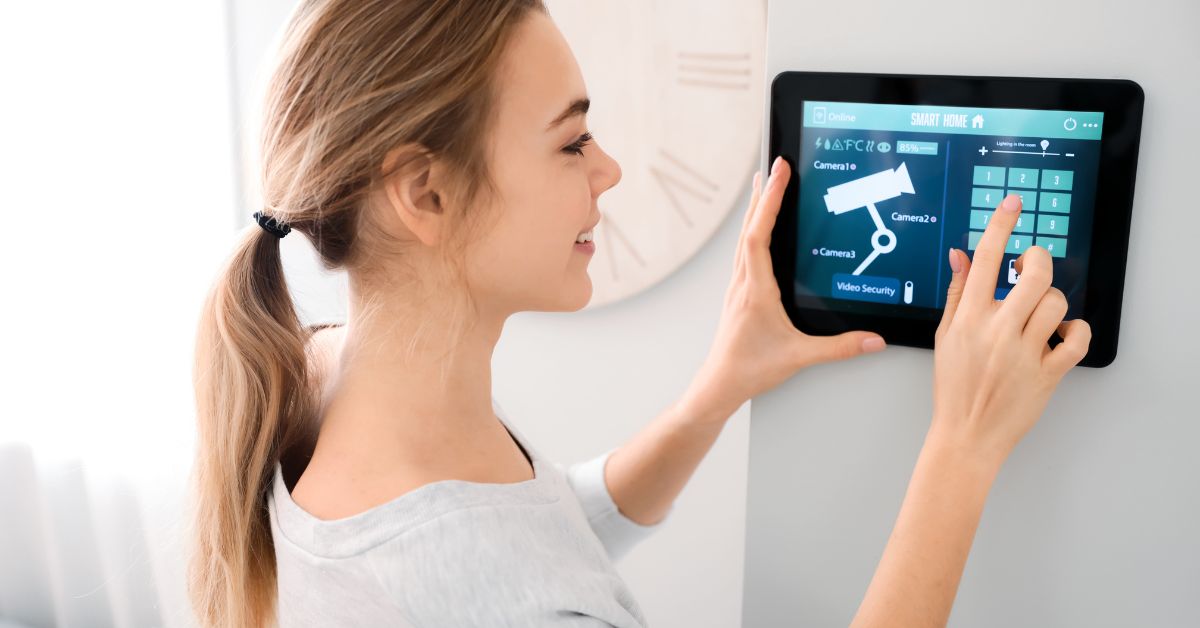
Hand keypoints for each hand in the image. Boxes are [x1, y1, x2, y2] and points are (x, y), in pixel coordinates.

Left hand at [688, 156, 885, 420]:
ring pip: (744, 239)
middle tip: (774, 166)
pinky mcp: (738, 295)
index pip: (759, 234)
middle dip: (764, 194)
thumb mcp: (799, 357)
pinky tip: (757, 232)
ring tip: (763, 187)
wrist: (719, 384)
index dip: (770, 201)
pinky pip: (743, 253)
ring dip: (755, 210)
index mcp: (755, 289)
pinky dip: (752, 232)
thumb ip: (839, 348)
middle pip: (749, 227)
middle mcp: (743, 282)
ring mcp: (737, 287)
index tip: (779, 172)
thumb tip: (873, 339)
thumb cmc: (749, 369)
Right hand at [931, 192, 1091, 463]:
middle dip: (1039, 261)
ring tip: (1041, 314)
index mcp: (967, 319)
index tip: (1014, 203)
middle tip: (1032, 266)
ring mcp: (1023, 353)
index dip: (1001, 226)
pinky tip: (1062, 334)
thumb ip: (957, 293)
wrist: (966, 435)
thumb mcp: (945, 336)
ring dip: (1052, 302)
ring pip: (1055, 304)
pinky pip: (1077, 340)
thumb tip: (962, 255)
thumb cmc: (955, 387)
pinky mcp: (1047, 373)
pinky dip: (1076, 332)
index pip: (984, 260)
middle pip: (1033, 276)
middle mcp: (996, 332)